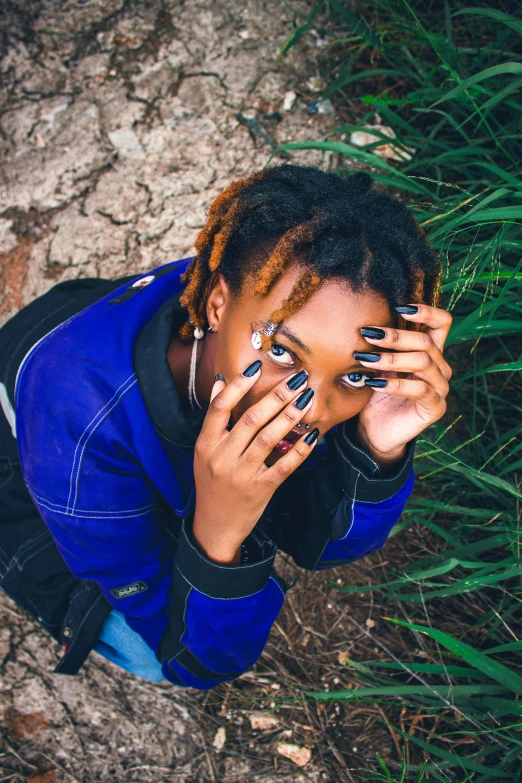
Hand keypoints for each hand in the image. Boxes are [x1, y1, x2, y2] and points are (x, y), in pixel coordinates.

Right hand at [192, 364, 318, 563]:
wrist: (214, 526)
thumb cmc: (211, 484)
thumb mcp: (204, 451)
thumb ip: (214, 418)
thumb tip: (221, 381)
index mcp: (206, 444)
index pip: (220, 408)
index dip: (238, 386)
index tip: (257, 368)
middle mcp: (222, 457)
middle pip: (250, 419)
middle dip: (276, 396)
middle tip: (297, 379)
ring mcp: (241, 474)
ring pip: (269, 439)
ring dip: (290, 416)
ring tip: (307, 398)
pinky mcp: (261, 489)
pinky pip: (284, 466)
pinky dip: (300, 449)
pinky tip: (313, 435)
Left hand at [354, 304, 452, 462]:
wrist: (374, 430)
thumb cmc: (376, 393)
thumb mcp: (377, 364)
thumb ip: (380, 346)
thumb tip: (364, 322)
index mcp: (431, 352)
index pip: (442, 323)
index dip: (426, 312)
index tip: (399, 307)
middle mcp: (440, 368)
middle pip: (426, 342)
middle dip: (395, 336)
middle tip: (367, 334)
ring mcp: (440, 388)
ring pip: (422, 362)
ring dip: (391, 359)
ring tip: (365, 360)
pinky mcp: (435, 407)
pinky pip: (419, 389)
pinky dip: (395, 384)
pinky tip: (374, 383)